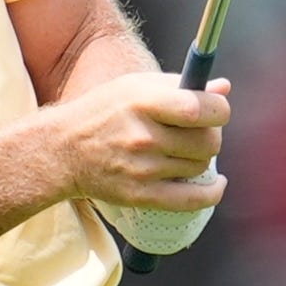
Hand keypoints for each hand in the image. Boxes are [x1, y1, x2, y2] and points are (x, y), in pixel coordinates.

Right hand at [48, 72, 229, 210]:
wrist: (62, 151)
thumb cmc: (102, 113)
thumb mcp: (135, 86)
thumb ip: (180, 86)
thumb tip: (223, 89)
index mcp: (143, 102)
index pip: (201, 109)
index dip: (219, 111)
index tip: (216, 112)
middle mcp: (143, 136)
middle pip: (208, 141)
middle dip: (210, 135)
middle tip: (196, 133)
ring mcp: (143, 169)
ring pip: (201, 166)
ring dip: (200, 159)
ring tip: (182, 152)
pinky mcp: (141, 195)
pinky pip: (193, 199)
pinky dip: (212, 192)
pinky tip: (216, 184)